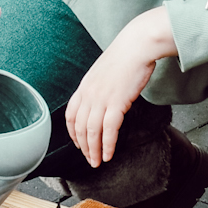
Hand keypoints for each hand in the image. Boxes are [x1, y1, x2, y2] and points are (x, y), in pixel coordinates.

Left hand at [65, 9, 176, 168]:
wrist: (137, 45)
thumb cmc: (125, 56)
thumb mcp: (103, 72)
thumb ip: (98, 87)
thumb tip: (102, 99)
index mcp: (84, 86)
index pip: (70, 115)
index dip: (72, 133)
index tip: (78, 144)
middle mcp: (89, 94)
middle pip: (79, 127)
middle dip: (84, 147)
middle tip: (90, 159)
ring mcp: (101, 98)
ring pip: (92, 132)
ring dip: (94, 150)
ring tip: (98, 161)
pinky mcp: (117, 102)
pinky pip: (109, 129)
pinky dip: (108, 145)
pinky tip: (109, 154)